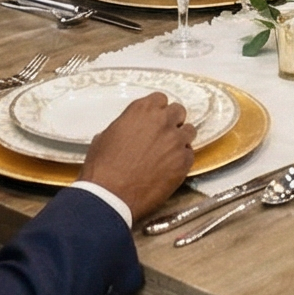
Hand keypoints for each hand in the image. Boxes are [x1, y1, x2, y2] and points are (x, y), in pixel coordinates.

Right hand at [79, 92, 196, 219]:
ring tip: (168, 152)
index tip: (155, 119)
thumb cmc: (103, 167)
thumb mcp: (105, 136)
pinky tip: (169, 168)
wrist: (110, 195)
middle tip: (163, 134)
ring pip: (189, 131)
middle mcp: (163, 121)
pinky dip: (182, 159)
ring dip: (180, 139)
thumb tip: (128, 131)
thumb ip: (124, 126)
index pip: (160, 99)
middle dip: (172, 121)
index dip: (158, 110)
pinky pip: (190, 154)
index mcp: (142, 110)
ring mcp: (176, 141)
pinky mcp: (183, 162)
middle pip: (179, 111)